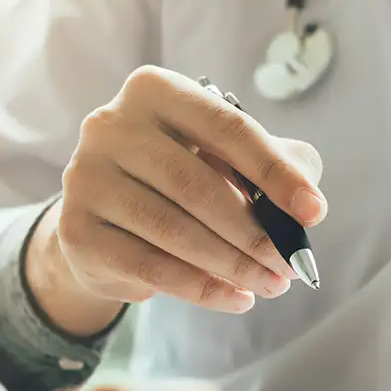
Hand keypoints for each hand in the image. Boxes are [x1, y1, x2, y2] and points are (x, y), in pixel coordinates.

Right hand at [26, 65, 326, 335]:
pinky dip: (203, 289)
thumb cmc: (181, 180)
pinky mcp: (76, 230)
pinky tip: (238, 299)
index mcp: (155, 91)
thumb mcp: (230, 159)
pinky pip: (151, 267)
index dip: (276, 173)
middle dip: (256, 233)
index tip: (314, 213)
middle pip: (199, 186)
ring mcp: (86, 177)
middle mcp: (110, 125)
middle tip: (291, 264)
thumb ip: (276, 165)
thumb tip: (308, 205)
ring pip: (174, 231)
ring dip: (234, 265)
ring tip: (272, 285)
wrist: (107, 221)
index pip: (228, 129)